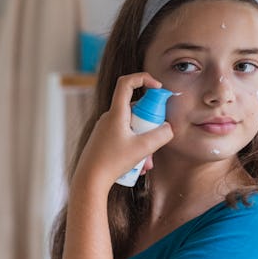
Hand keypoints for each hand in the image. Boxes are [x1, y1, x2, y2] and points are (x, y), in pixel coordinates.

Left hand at [74, 72, 172, 189]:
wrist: (89, 181)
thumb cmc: (112, 163)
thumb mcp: (143, 149)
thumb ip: (161, 135)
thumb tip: (168, 128)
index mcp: (116, 113)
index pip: (127, 82)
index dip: (144, 78)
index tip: (158, 87)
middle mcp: (108, 118)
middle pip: (135, 109)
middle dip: (150, 124)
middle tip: (156, 140)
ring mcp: (104, 129)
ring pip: (131, 128)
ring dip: (143, 142)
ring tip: (146, 163)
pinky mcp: (103, 141)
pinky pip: (124, 138)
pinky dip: (133, 149)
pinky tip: (138, 167)